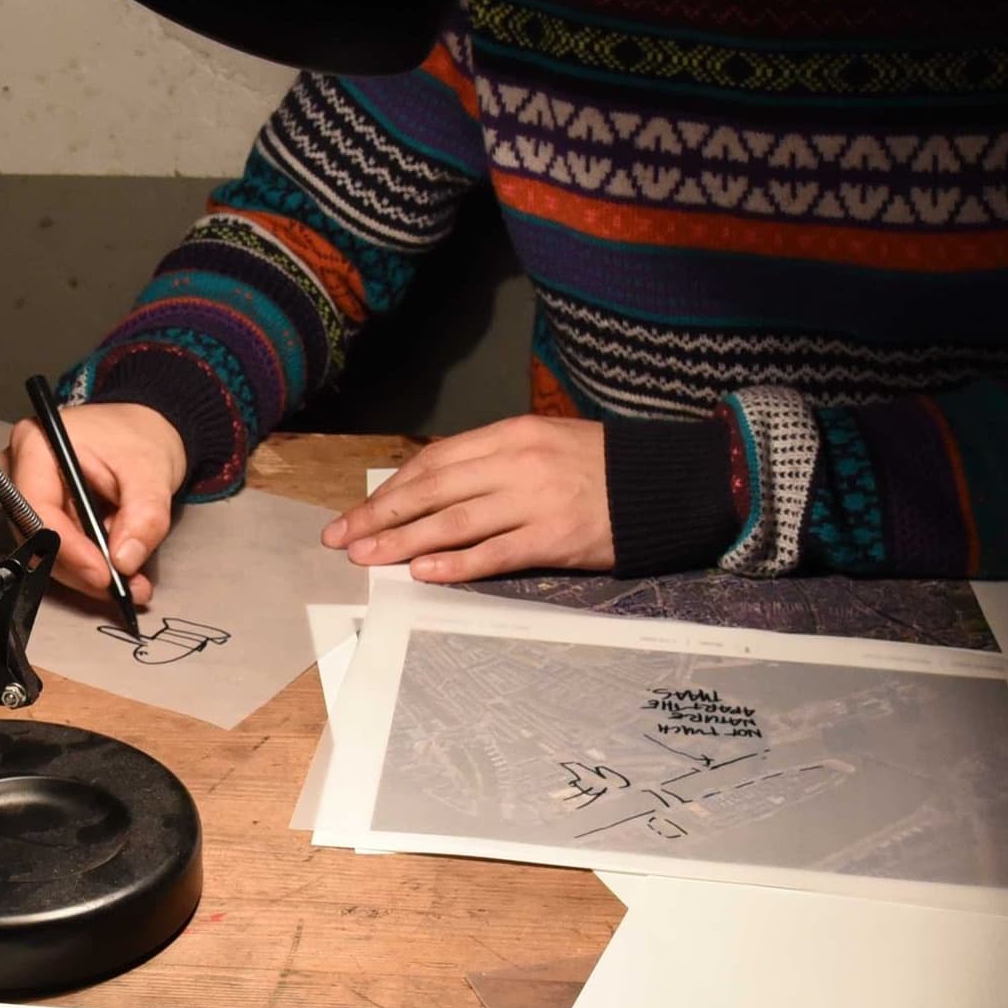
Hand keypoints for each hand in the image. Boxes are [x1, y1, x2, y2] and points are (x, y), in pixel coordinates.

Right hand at [5, 401, 187, 607]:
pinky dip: (88, 567)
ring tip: (130, 583)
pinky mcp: (42, 514)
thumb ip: (143, 515)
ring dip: (86, 573)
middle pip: (36, 536)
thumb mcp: (151, 472)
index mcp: (37, 445)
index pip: (37, 508)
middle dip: (80, 568)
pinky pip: (57, 550)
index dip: (67, 548)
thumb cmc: (140, 437)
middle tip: (122, 587)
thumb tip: (124, 561)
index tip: (103, 573)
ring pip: (45, 551)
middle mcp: (21, 470)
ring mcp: (28, 494)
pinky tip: (119, 573)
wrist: (145, 431)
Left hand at [325, 415, 614, 579]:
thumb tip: (435, 489)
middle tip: (342, 538)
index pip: (434, 461)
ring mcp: (535, 501)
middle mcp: (517, 463)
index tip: (360, 511)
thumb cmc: (600, 467)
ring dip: (402, 542)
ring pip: (453, 522)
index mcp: (511, 435)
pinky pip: (494, 553)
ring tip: (367, 559)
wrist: (665, 486)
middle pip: (432, 490)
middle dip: (380, 516)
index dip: (391, 489)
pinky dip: (454, 564)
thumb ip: (493, 462)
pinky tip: (422, 573)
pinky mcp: (554, 538)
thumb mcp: (543, 444)